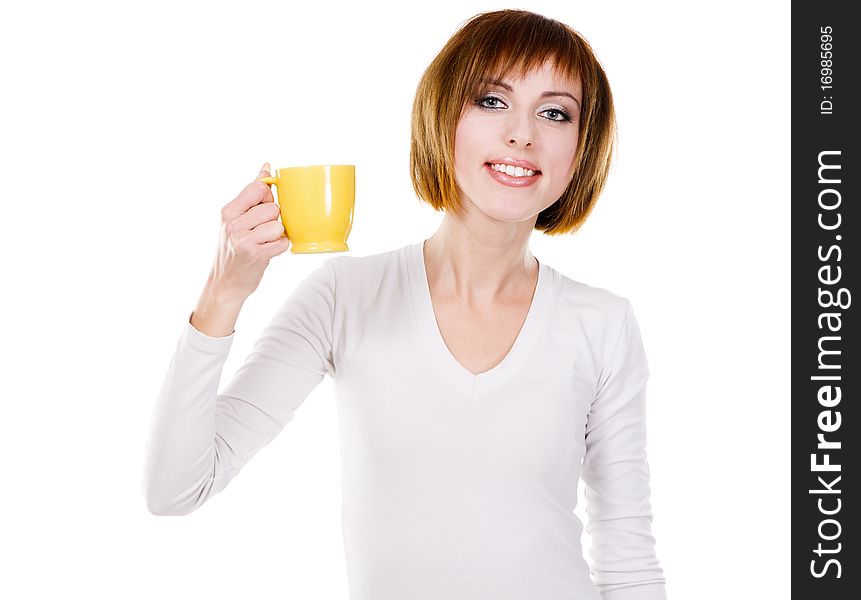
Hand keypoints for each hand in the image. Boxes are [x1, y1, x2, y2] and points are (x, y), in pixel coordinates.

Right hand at [205, 163, 290, 302]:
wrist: (224, 283)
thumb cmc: (234, 248)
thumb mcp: (235, 218)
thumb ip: (251, 192)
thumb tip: (266, 167)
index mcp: (228, 211)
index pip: (258, 188)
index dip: (267, 198)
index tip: (261, 210)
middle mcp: (233, 223)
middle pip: (273, 207)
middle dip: (273, 219)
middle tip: (261, 231)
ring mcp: (244, 239)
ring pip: (279, 225)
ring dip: (277, 235)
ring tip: (264, 242)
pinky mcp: (256, 254)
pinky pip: (282, 242)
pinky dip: (279, 248)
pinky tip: (268, 252)